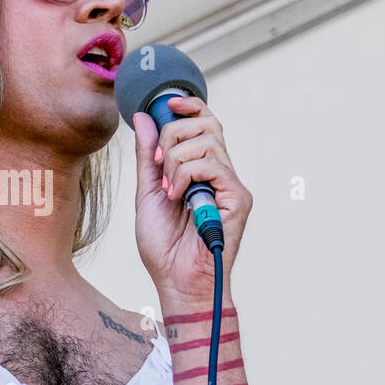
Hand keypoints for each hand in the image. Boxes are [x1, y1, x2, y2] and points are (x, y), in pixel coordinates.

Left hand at [131, 96, 252, 305]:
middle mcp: (219, 173)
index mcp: (200, 170)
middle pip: (207, 124)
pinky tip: (178, 197)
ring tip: (169, 190)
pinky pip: (215, 165)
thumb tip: (145, 117)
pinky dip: (188, 175)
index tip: (167, 104)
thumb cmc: (164, 246)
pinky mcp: (238, 198)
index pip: (204, 123)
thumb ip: (148, 156)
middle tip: (158, 163)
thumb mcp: (147, 192)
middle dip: (173, 134)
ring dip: (176, 161)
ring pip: (208, 141)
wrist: (174, 280)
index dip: (190, 107)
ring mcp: (230, 185)